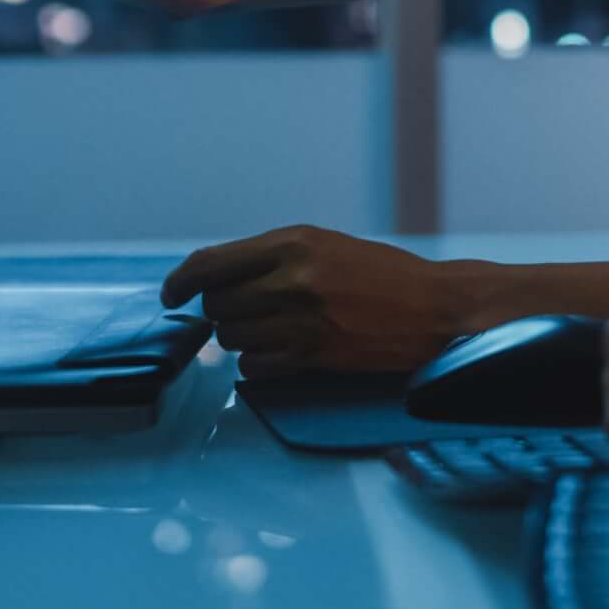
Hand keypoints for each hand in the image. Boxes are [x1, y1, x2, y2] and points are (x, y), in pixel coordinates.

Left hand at [160, 226, 475, 376]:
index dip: (180, 282)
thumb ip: (273, 257)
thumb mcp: (326, 247)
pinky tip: (281, 354)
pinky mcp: (317, 355)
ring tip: (272, 332)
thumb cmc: (384, 275)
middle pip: (218, 303)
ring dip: (242, 339)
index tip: (170, 296)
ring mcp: (305, 319)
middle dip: (222, 312)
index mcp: (294, 242)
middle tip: (244, 314)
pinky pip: (256, 366)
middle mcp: (294, 277)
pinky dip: (258, 364)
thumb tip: (215, 277)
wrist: (438, 307)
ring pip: (234, 337)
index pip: (211, 263)